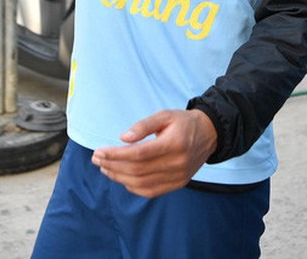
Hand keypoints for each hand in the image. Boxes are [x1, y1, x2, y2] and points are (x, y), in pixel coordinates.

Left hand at [91, 109, 217, 197]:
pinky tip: (122, 177)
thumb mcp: (165, 115)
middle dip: (113, 165)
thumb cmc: (183, 122)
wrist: (209, 134)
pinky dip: (132, 186)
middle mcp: (178, 163)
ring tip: (105, 168)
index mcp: (175, 143)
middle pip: (137, 170)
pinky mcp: (178, 184)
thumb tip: (123, 138)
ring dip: (119, 177)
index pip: (139, 154)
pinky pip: (150, 191)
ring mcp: (179, 176)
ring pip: (141, 183)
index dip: (116, 155)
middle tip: (97, 159)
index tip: (99, 151)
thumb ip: (144, 125)